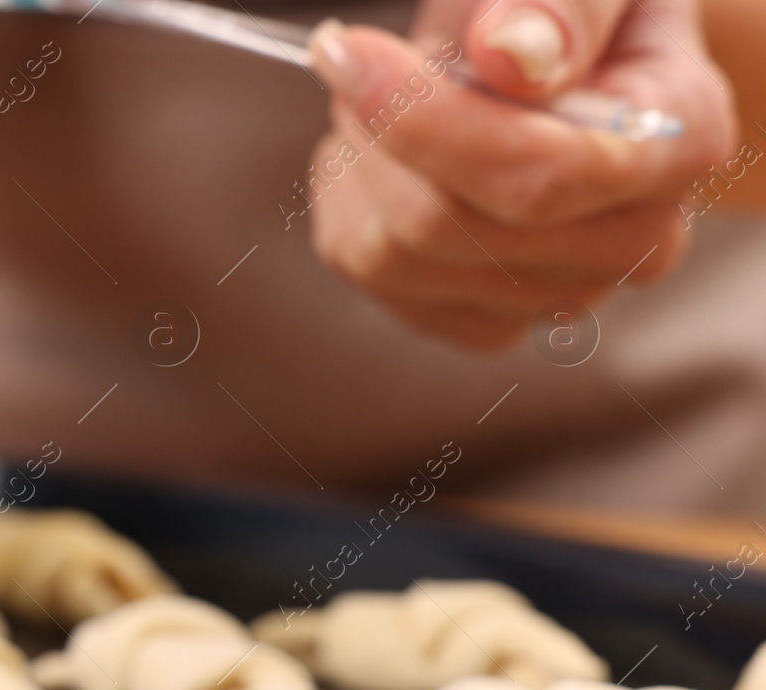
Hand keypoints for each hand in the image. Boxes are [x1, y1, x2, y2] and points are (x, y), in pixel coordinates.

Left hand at [305, 0, 734, 347]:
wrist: (578, 58)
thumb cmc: (576, 13)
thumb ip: (564, 7)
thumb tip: (510, 56)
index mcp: (678, 141)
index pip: (539, 174)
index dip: (424, 120)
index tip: (347, 52)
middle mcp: (632, 243)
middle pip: (441, 225)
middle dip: (377, 129)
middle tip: (369, 57)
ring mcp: (555, 297)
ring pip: (390, 256)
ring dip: (357, 164)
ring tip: (384, 102)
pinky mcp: (483, 323)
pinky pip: (371, 277)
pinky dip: (351, 206)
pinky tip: (387, 159)